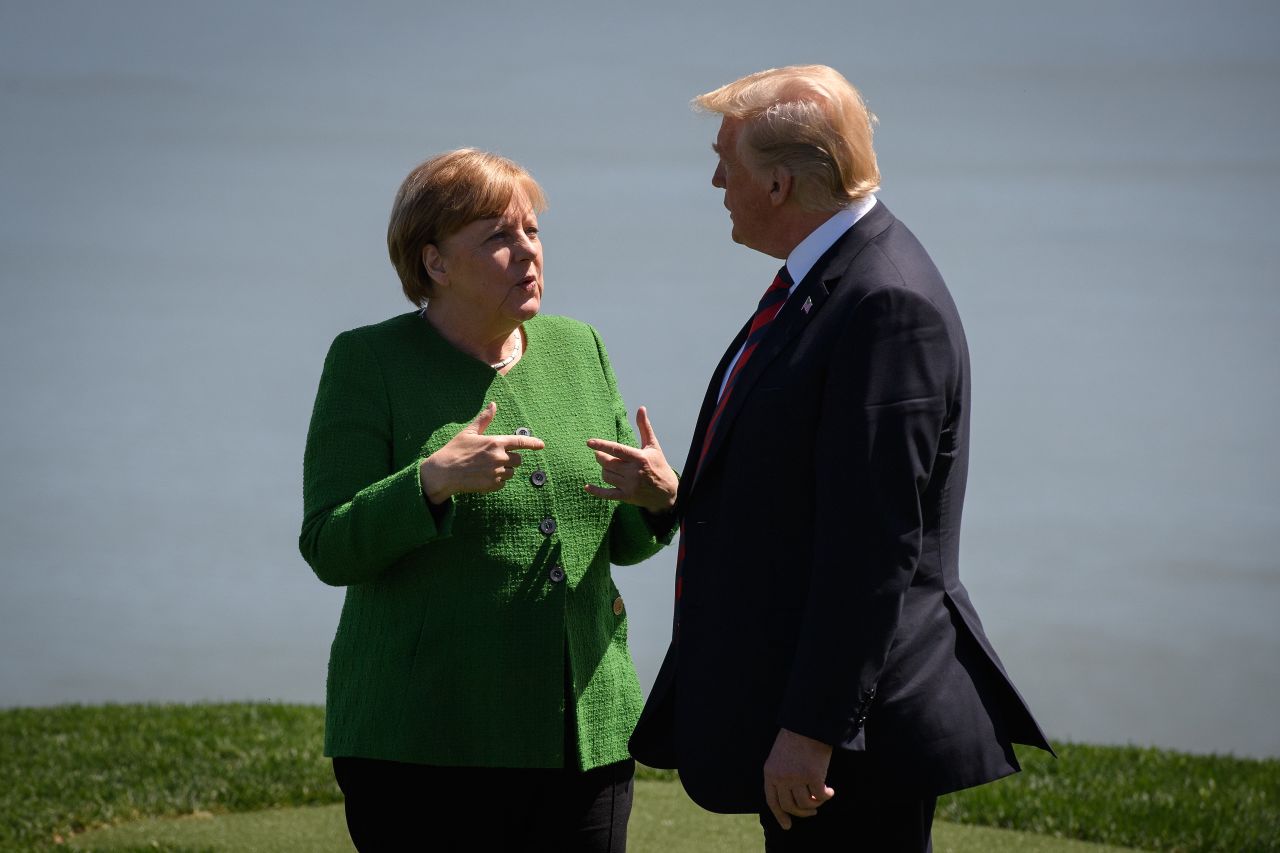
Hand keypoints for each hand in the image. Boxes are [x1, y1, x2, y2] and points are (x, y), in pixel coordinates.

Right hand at [419, 403, 545, 503]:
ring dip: (504, 471)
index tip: (541, 445)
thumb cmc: (454, 450)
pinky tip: (483, 477)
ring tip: (486, 468)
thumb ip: (484, 419)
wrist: (443, 473)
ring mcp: (497, 472)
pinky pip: (503, 483)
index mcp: (495, 442)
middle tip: (493, 459)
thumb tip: (493, 404)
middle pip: (518, 460)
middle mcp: (499, 457)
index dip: (533, 443)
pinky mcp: (493, 485)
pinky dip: (497, 481)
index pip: (520, 442)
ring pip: (511, 472)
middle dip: (510, 459)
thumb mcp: (469, 432)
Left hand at [584, 406, 677, 513]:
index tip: (589, 442)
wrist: (668, 493)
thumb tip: (641, 408)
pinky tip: (587, 487)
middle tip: (599, 454)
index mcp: (639, 458)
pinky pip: (606, 494)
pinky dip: (596, 491)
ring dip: (603, 469)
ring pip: (606, 475)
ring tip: (607, 466)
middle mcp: (633, 472)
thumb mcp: (653, 446)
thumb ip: (644, 427)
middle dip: (600, 457)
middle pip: (608, 463)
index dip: (602, 445)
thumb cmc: (659, 466)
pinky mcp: (626, 496)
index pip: (617, 449)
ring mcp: (629, 486)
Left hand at [763, 728, 834, 829]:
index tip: (787, 826)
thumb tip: (792, 797)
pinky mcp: (813, 777)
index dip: (780, 815)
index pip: (772, 801)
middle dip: (802, 812)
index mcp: (770, 772)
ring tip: (822, 797)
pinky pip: (820, 796)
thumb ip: (781, 775)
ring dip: (815, 804)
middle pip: (790, 806)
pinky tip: (831, 791)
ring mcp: (797, 778)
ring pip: (806, 803)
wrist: (809, 723)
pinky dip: (827, 796)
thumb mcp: (780, 756)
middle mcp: (781, 777)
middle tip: (812, 811)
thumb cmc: (796, 737)